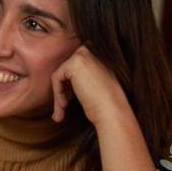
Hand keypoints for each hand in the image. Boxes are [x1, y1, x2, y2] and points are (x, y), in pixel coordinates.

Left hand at [51, 45, 155, 170]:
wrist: (115, 118)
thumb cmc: (113, 114)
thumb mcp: (102, 98)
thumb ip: (94, 88)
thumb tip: (90, 97)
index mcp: (108, 60)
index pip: (80, 66)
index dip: (72, 86)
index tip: (69, 108)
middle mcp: (100, 52)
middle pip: (68, 68)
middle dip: (62, 90)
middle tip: (61, 113)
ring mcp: (89, 54)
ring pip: (60, 73)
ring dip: (58, 95)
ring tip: (61, 114)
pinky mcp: (78, 61)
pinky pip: (56, 76)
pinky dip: (56, 95)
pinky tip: (61, 113)